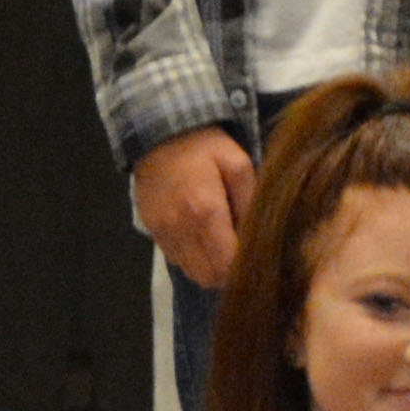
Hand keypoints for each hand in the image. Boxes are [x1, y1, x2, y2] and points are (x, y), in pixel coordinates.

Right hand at [132, 127, 255, 290]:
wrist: (159, 133)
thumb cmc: (206, 147)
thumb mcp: (239, 165)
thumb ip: (250, 203)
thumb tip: (258, 237)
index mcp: (205, 211)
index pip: (227, 264)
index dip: (243, 267)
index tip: (254, 256)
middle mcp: (180, 228)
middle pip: (208, 276)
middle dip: (227, 273)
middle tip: (240, 255)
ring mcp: (162, 231)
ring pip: (190, 272)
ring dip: (208, 266)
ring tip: (221, 245)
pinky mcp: (151, 229)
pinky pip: (175, 258)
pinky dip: (191, 257)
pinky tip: (201, 237)